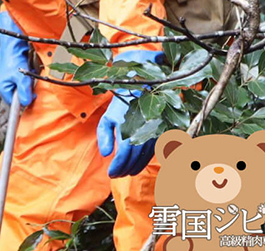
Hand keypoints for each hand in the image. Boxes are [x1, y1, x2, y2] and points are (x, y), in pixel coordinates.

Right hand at [0, 11, 34, 105]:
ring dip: (30, 80)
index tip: (32, 97)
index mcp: (3, 87)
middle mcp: (6, 83)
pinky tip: (31, 67)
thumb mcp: (21, 77)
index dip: (24, 101)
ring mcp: (11, 77)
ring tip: (30, 71)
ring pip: (25, 85)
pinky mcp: (17, 70)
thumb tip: (26, 103)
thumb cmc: (13, 57)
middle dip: (28, 89)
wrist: (14, 41)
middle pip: (20, 94)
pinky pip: (26, 77)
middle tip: (31, 81)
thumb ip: (24, 91)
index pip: (14, 103)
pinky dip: (31, 73)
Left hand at [96, 50, 164, 177]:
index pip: (123, 156)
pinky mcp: (160, 133)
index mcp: (128, 130)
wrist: (141, 89)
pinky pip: (153, 152)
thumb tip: (106, 154)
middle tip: (116, 175)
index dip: (117, 167)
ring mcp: (153, 134)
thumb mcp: (107, 118)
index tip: (110, 173)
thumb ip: (104, 136)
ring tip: (125, 172)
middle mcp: (143, 133)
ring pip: (145, 158)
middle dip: (124, 170)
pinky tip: (136, 164)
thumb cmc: (121, 104)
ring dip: (135, 168)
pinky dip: (144, 161)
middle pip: (135, 160)